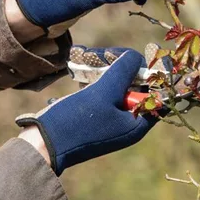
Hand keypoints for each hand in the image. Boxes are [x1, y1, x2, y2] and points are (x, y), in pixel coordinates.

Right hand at [19, 49, 155, 174]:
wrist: (41, 145)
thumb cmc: (75, 122)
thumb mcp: (103, 92)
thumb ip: (124, 72)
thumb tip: (136, 57)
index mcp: (136, 125)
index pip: (157, 96)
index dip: (153, 74)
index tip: (144, 56)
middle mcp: (127, 125)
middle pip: (136, 89)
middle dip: (123, 68)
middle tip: (108, 54)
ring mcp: (111, 122)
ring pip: (117, 89)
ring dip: (107, 72)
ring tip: (89, 57)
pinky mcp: (95, 119)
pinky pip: (103, 95)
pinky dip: (96, 82)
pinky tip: (82, 70)